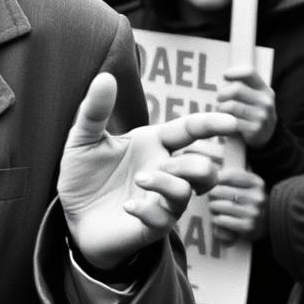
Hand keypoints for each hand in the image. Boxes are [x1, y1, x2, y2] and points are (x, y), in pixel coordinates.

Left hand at [59, 73, 238, 269]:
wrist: (71, 216)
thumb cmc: (83, 174)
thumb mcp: (82, 138)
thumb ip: (94, 110)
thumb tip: (105, 76)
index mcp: (153, 145)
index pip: (190, 130)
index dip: (211, 124)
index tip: (232, 122)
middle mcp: (164, 172)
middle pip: (203, 167)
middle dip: (194, 164)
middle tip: (163, 164)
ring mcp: (160, 201)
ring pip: (187, 192)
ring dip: (168, 184)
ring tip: (141, 179)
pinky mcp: (149, 227)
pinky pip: (163, 220)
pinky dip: (147, 210)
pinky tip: (128, 205)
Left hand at [207, 167, 267, 243]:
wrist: (262, 226)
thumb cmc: (245, 201)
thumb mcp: (242, 184)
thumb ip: (227, 175)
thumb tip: (209, 168)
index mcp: (257, 183)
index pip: (227, 176)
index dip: (213, 179)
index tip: (208, 183)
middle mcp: (258, 198)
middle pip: (218, 190)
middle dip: (210, 195)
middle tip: (211, 198)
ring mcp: (254, 213)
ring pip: (217, 205)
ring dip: (212, 208)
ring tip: (216, 208)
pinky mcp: (248, 227)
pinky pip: (220, 220)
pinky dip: (216, 220)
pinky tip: (220, 219)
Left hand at [216, 65, 275, 147]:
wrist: (264, 136)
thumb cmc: (250, 111)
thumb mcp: (251, 96)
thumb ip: (239, 85)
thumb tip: (224, 77)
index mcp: (263, 89)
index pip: (249, 72)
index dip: (233, 72)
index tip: (225, 77)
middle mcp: (265, 101)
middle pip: (236, 89)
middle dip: (222, 94)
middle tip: (219, 99)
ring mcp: (262, 116)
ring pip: (232, 105)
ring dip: (221, 108)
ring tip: (221, 110)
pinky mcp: (255, 129)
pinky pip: (232, 121)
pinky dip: (224, 120)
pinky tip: (226, 121)